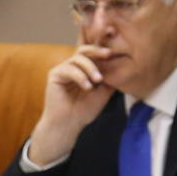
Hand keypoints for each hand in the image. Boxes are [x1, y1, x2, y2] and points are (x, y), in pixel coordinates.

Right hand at [27, 45, 117, 165]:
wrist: (69, 124)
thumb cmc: (84, 110)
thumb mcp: (103, 92)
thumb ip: (109, 77)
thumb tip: (121, 63)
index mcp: (83, 69)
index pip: (93, 55)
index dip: (102, 50)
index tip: (115, 52)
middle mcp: (72, 67)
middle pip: (84, 50)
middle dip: (97, 50)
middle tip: (108, 54)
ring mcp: (63, 69)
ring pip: (77, 58)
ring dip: (90, 67)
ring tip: (98, 80)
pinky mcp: (55, 74)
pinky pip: (69, 69)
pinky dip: (80, 76)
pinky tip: (87, 87)